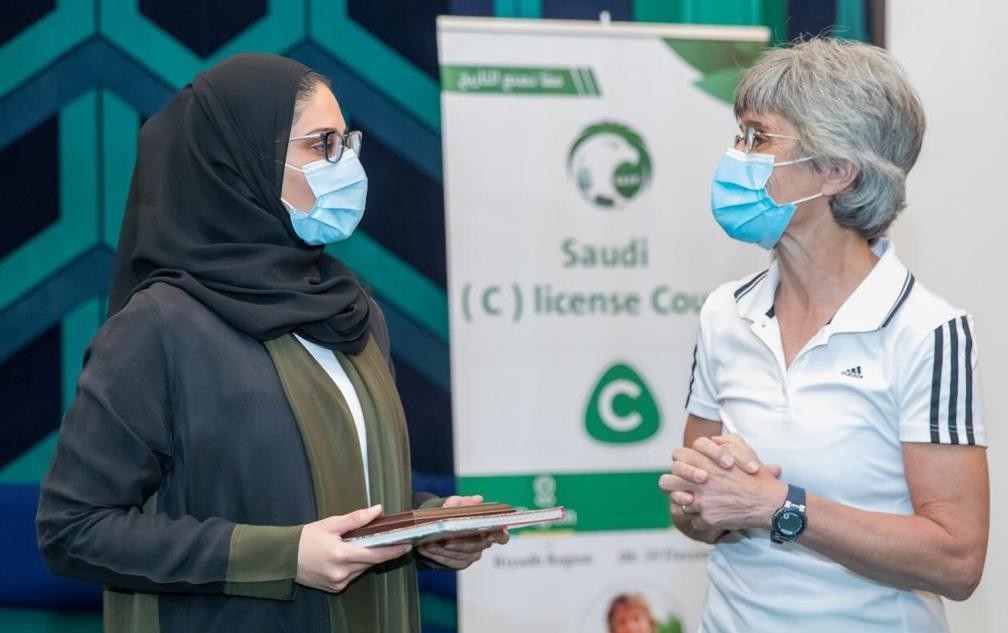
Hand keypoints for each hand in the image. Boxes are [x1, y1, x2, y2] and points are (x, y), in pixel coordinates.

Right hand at [296, 504, 411, 592]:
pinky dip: (356, 565)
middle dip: (382, 551)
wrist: (283, 558)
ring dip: (367, 558)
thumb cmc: (306, 538)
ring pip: (362, 569)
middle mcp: (341, 572)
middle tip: (393, 539)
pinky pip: (353, 576)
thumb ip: (356, 519)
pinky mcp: (334, 588)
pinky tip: (350, 555)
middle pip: (371, 562)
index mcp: (341, 555)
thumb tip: (377, 510)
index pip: (376, 554)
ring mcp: (338, 582)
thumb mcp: (330, 524)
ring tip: (366, 544)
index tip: (407, 545)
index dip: (394, 550)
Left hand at [417, 495, 508, 569]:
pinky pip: (450, 562)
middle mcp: (484, 543)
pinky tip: (426, 549)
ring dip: (444, 550)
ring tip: (428, 543)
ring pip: (461, 555)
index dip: (498, 536)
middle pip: (476, 546)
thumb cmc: (455, 513)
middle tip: (444, 540)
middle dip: (460, 543)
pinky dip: (437, 556)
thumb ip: (464, 502)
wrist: (443, 526)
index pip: (501, 536)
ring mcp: (473, 554)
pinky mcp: (461, 562)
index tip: (489, 534)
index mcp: (490, 528)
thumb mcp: (457, 504)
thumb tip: (476, 499)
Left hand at [659, 438, 785, 531]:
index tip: (692, 470)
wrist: (769, 502)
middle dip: (673, 484)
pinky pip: (693, 520)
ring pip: (677, 502)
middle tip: (685, 487)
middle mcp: (699, 481)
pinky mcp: (708, 518)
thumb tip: (715, 440)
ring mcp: (702, 501)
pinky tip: (712, 515)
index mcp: (704, 461)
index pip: (677, 457)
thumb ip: (726, 441)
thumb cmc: (757, 476)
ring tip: (697, 502)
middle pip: (667, 481)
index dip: (682, 463)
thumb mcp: (743, 449)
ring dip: (686, 502)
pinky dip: (701, 519)